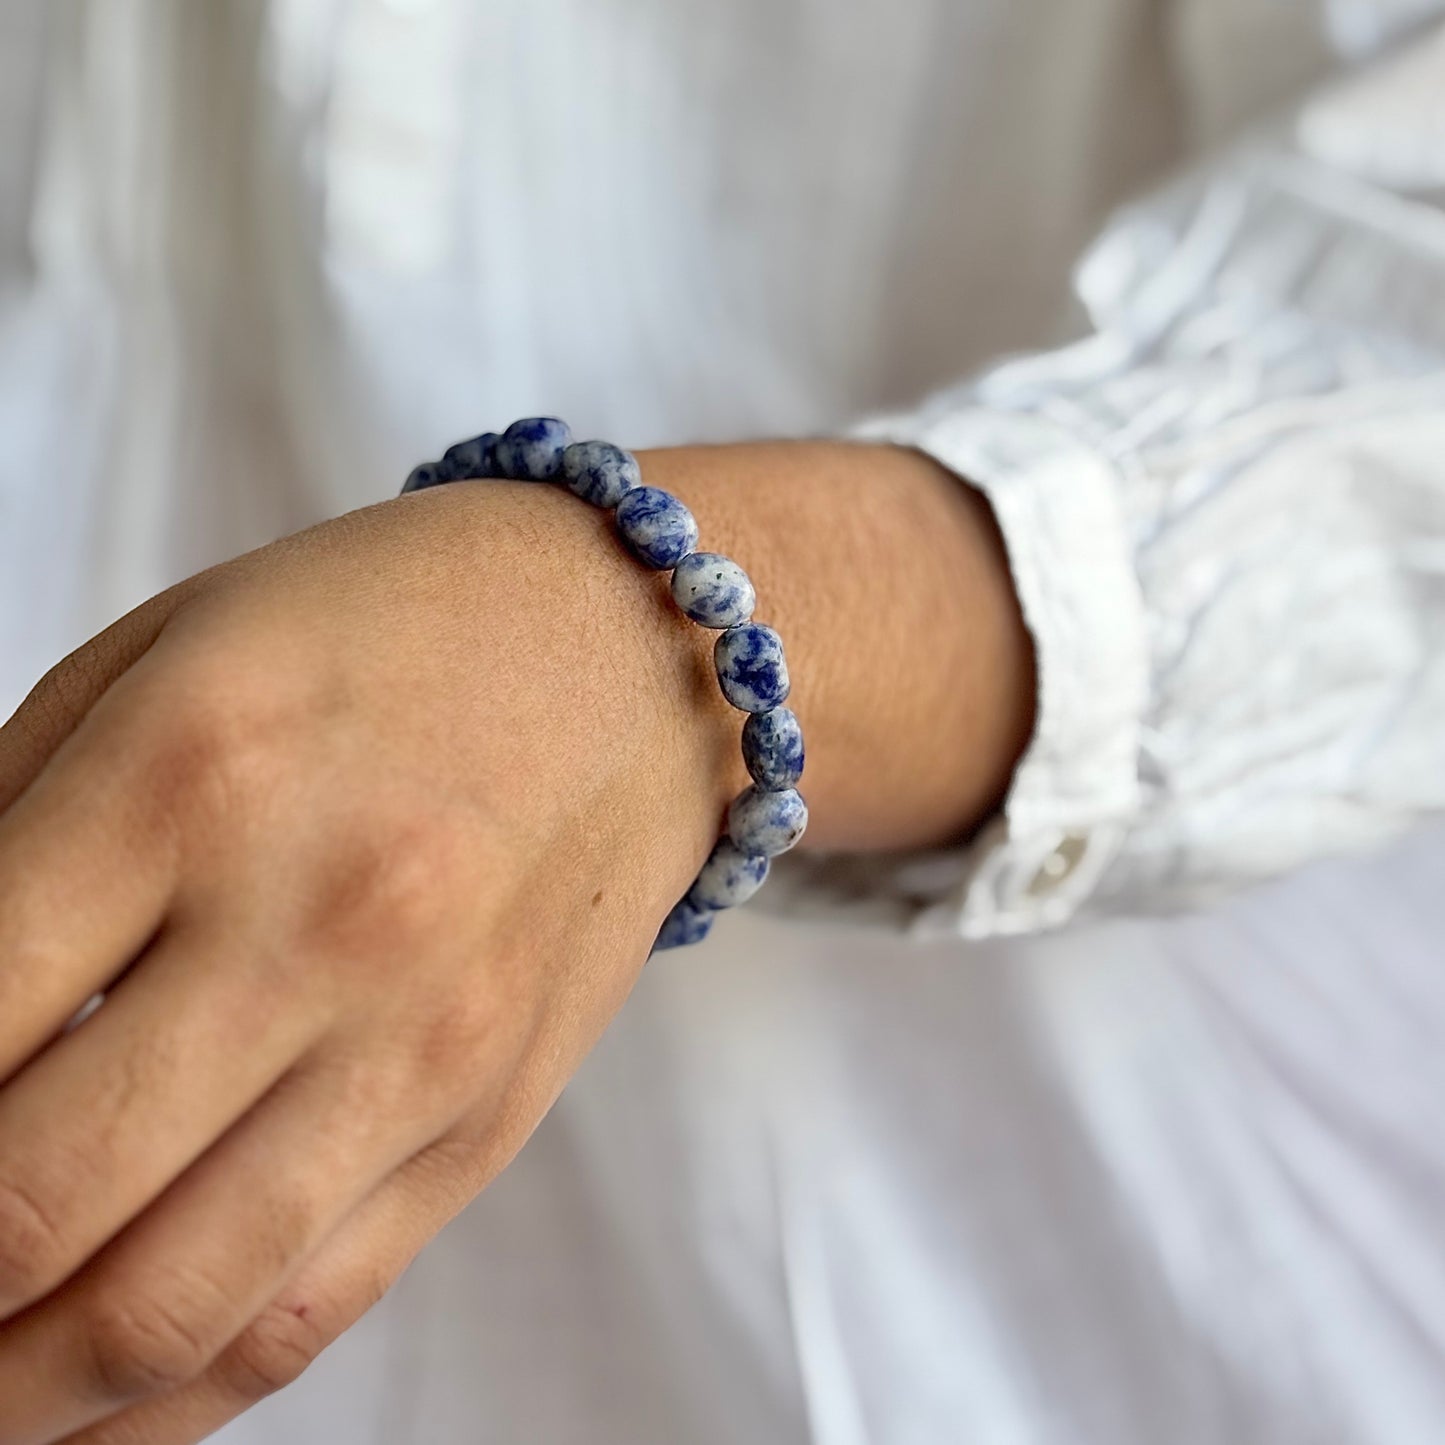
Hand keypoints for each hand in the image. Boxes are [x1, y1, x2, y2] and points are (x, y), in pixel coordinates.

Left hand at [0, 443, 1031, 1442]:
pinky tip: (98, 1389)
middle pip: (30, 1209)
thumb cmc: (388, 629)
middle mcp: (315, 925)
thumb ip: (7, 827)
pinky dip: (168, 1397)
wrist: (634, 647)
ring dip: (21, 1393)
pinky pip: (308, 1315)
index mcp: (196, 774)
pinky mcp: (487, 1119)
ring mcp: (420, 1041)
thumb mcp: (164, 657)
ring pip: (165, 1313)